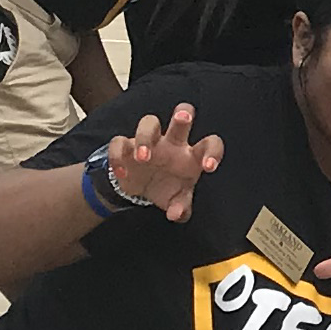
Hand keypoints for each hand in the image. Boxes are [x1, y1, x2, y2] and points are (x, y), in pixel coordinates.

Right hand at [105, 102, 224, 221]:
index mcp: (191, 155)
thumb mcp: (177, 200)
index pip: (210, 144)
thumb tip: (175, 214)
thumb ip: (181, 207)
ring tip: (143, 158)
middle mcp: (172, 143)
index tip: (208, 167)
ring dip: (145, 137)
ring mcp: (149, 142)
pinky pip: (119, 142)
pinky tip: (122, 173)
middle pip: (182, 119)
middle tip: (182, 117)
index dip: (213, 152)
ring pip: (149, 122)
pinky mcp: (126, 146)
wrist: (140, 190)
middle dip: (183, 115)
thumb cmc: (167, 188)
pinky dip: (118, 156)